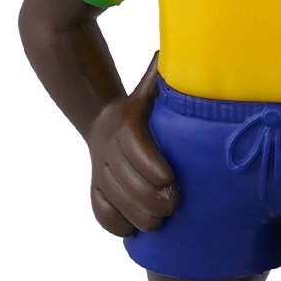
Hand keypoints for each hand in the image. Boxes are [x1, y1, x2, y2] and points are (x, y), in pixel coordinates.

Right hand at [86, 56, 177, 236]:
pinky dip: (115, 223)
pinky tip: (133, 229)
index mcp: (124, 123)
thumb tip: (186, 51)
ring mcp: (97, 169)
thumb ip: (164, 79)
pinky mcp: (93, 188)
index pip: (133, 147)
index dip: (151, 166)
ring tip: (159, 222)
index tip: (170, 180)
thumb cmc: (143, 108)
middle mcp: (105, 147)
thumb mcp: (151, 90)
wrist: (103, 120)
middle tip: (172, 207)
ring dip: (135, 215)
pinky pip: (99, 212)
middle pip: (122, 178)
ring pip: (110, 198)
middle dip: (148, 197)